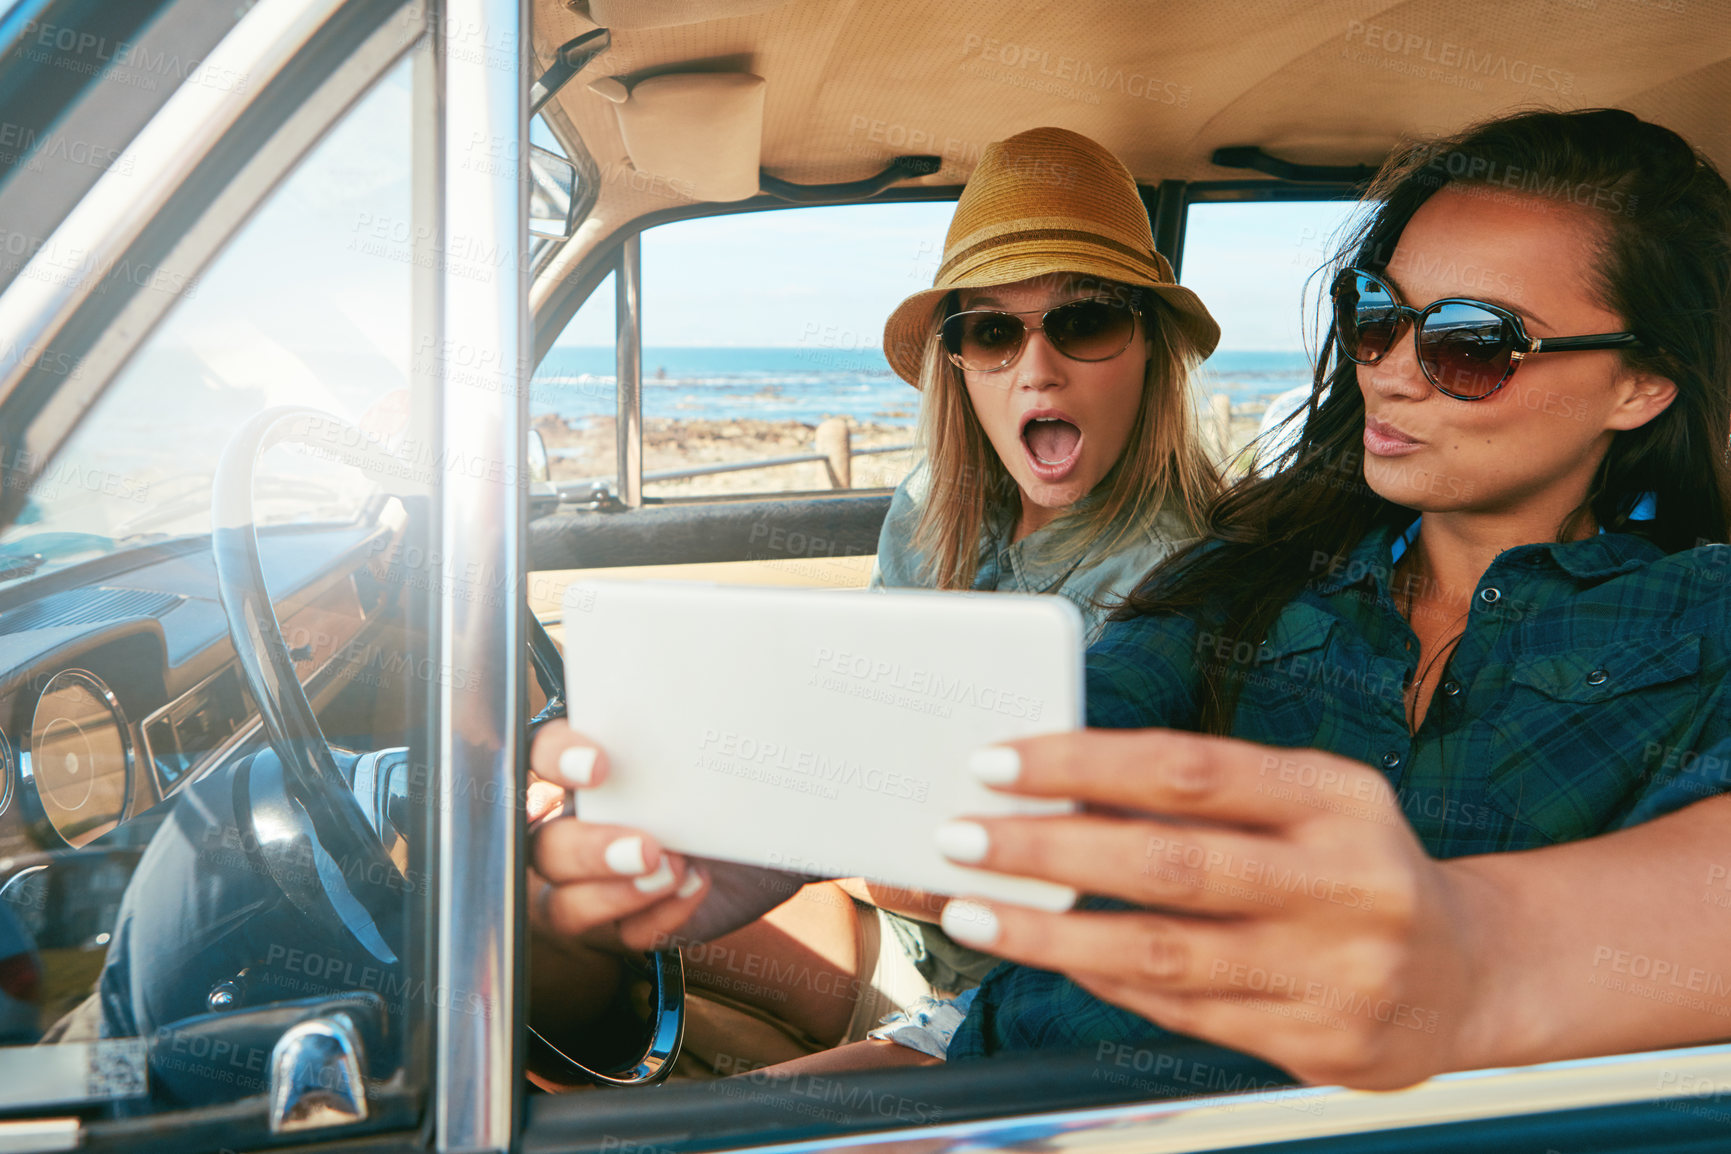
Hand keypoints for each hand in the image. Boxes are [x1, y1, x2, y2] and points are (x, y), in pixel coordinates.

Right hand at [529, 722, 807, 951]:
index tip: (599, 765)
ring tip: (673, 870)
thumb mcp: (725, 732)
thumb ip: (699, 709)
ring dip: (611, 895)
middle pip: (541, 847)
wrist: (789, 820)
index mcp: (590, 766)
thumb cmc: (744, 767)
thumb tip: (715, 662)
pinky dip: (658, 917)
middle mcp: (584, 823)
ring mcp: (604, 879)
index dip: (556, 760)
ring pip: (562, 904)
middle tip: (646, 846)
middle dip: (588, 849)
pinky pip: (625, 935)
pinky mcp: (638, 920)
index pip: (540, 755)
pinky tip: (697, 887)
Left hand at [932, 729, 1493, 1088]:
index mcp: (1337, 798)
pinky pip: (1184, 1011)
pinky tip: (1053, 956)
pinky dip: (1106, 982)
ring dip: (1050, 935)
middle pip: (1168, 864)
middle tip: (959, 836)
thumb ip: (1203, 797)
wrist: (1469, 974)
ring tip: (971, 911)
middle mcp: (1347, 882)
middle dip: (1046, 852)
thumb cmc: (1353, 864)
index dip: (1084, 765)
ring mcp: (1339, 972)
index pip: (1189, 769)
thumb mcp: (1308, 803)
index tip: (998, 763)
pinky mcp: (1322, 1044)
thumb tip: (1054, 789)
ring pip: (1162, 954)